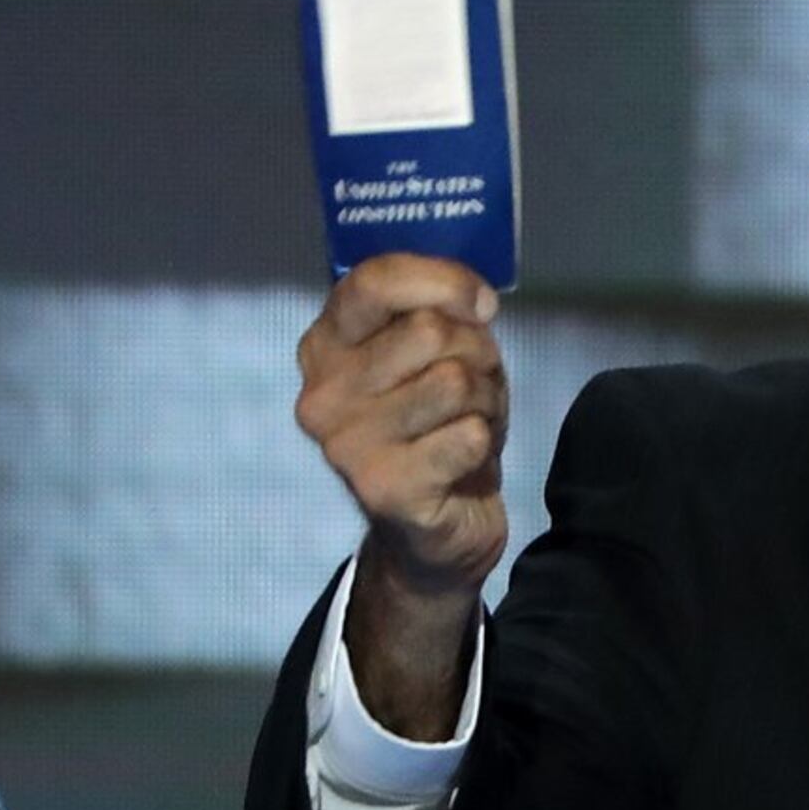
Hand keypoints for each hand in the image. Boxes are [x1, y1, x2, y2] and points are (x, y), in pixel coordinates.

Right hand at [299, 253, 512, 598]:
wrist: (434, 529)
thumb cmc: (435, 424)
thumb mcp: (431, 355)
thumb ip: (435, 312)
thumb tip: (474, 301)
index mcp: (324, 347)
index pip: (375, 282)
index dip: (444, 280)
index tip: (482, 304)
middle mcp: (321, 395)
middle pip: (429, 330)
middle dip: (477, 351)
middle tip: (475, 385)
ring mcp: (346, 446)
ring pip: (454, 381)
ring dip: (487, 399)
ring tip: (470, 422)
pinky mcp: (384, 490)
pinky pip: (468, 436)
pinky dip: (485, 442)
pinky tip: (466, 459)